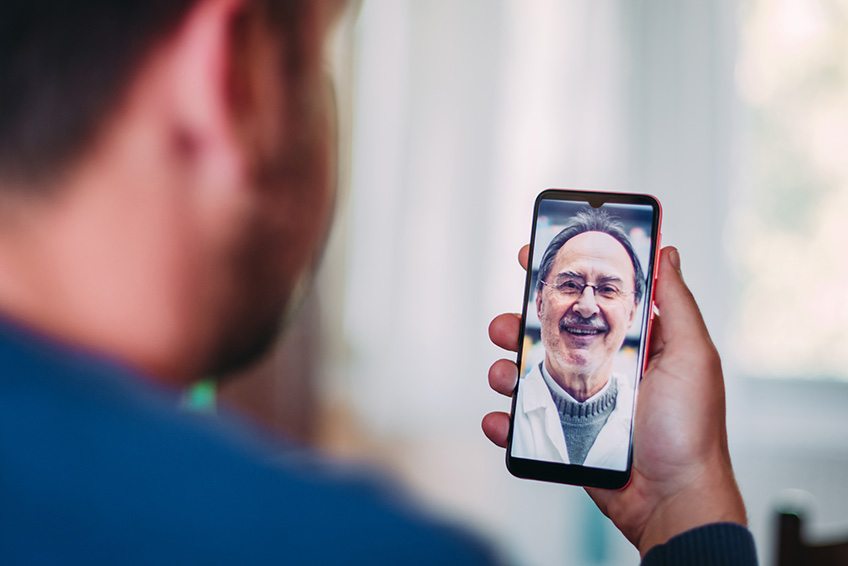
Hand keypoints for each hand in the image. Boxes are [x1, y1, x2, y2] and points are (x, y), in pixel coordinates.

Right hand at [483, 246, 745, 555]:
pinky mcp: (564, 436)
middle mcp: (600, 368)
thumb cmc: (689, 429)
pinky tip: (500, 419)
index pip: (587, 301)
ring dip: (504, 370)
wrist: (672, 500)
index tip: (531, 257)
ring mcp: (579, 404)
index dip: (558, 279)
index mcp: (630, 346)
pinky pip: (523, 423)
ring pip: (527, 376)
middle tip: (506, 324)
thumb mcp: (692, 356)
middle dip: (517, 325)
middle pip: (546, 336)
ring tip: (503, 376)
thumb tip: (666, 253)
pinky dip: (503, 421)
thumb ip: (676, 304)